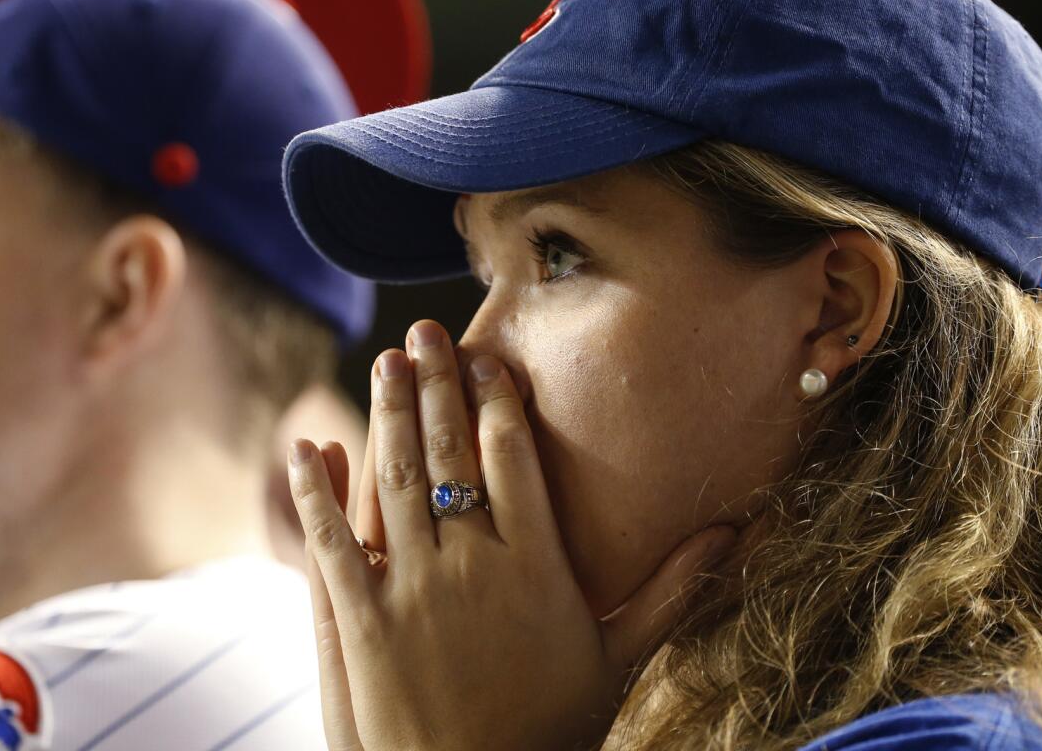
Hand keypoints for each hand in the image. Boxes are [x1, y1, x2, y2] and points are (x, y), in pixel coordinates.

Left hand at [288, 320, 736, 750]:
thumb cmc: (554, 731)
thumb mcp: (618, 658)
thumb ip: (669, 588)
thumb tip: (733, 531)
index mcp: (535, 564)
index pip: (513, 457)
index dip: (494, 400)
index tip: (486, 357)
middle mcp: (472, 563)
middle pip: (450, 452)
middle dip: (437, 384)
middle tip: (425, 331)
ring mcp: (410, 589)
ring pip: (393, 478)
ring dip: (386, 413)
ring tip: (384, 363)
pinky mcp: (360, 621)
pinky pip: (330, 540)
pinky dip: (316, 490)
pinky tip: (308, 446)